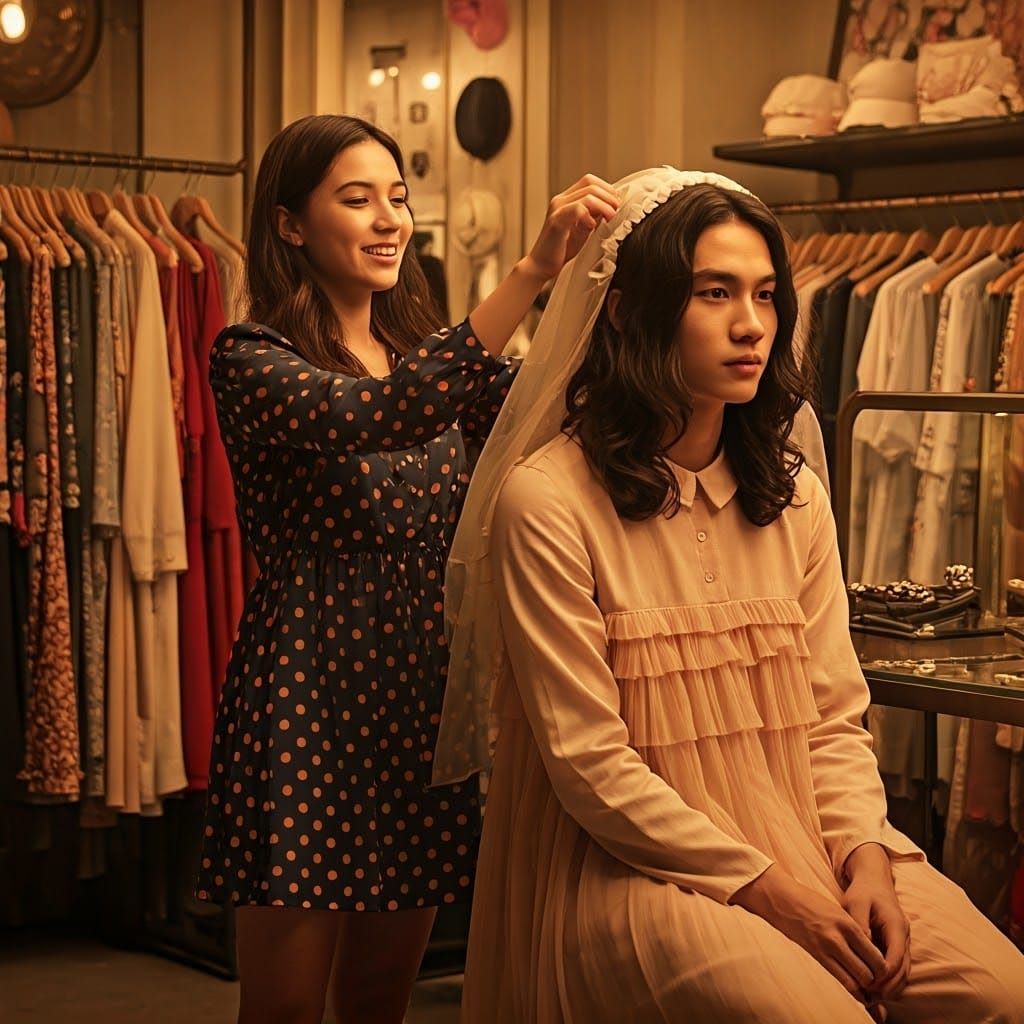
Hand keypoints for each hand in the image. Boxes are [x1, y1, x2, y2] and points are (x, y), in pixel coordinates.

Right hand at [519, 174, 620, 282]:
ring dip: (604, 205)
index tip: (616, 204)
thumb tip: (612, 207)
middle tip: (617, 211)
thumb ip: (594, 216)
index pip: (590, 181)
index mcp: (566, 200)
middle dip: (609, 196)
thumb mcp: (583, 229)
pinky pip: (578, 209)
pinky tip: (592, 227)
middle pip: (590, 184)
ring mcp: (557, 209)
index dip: (607, 189)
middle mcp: (560, 200)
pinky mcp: (556, 222)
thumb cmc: (561, 250)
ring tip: (611, 218)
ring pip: (588, 195)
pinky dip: (590, 216)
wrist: (541, 266)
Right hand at [732, 864, 886, 1008]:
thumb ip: (854, 931)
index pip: (875, 955)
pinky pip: (837, 979)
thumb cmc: (812, 903)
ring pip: (853, 980)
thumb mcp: (838, 911)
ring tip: (867, 990)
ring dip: (863, 989)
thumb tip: (872, 954)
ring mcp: (824, 948)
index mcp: (848, 923)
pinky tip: (853, 990)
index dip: (883, 969)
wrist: (783, 899)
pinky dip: (849, 989)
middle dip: (875, 982)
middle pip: (867, 972)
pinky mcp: (813, 955)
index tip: (883, 973)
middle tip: (877, 984)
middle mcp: (838, 937)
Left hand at [842, 844, 910, 1002]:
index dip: (884, 974)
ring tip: (872, 997)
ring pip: (903, 970)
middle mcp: (903, 935)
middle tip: (870, 997)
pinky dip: (890, 978)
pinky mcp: (896, 943)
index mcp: (896, 926)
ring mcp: (902, 940)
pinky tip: (875, 985)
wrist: (873, 879)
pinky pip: (898, 965)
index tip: (870, 985)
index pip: (895, 958)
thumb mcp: (856, 903)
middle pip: (903, 969)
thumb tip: (863, 945)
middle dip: (889, 985)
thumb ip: (859, 923)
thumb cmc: (863, 891)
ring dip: (890, 985)